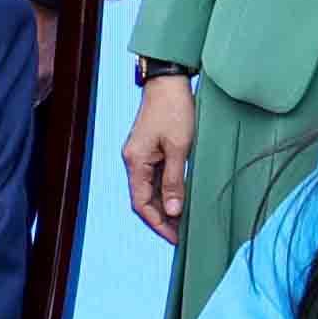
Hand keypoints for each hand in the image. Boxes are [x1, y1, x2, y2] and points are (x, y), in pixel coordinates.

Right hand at [121, 77, 195, 237]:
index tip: (175, 238)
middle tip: (182, 234)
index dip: (158, 223)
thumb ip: (175, 180)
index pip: (141, 203)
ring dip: (164, 206)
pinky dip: (166, 191)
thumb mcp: (180, 147)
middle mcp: (133, 161)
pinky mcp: (149, 149)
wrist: (169, 81)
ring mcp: (140, 155)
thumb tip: (172, 210)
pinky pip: (155, 178)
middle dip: (162, 218)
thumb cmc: (174, 109)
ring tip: (183, 220)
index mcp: (136, 162)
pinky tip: (179, 198)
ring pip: (150, 190)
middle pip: (144, 199)